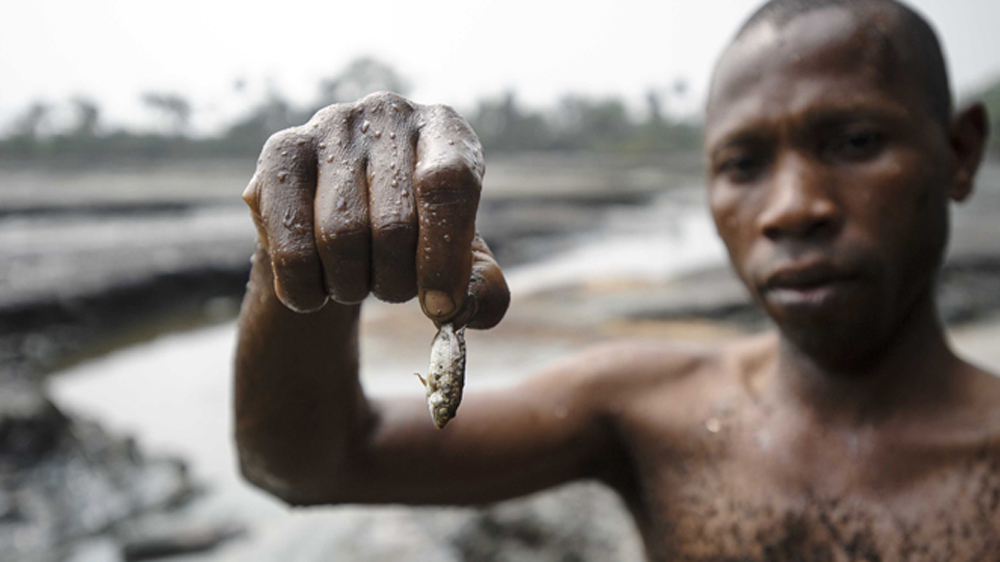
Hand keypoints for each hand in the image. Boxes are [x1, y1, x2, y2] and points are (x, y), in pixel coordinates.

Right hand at [242, 92, 508, 328]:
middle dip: (397, 281)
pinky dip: (306, 290)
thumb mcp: (460, 263)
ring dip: (352, 286)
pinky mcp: (279, 152)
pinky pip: (290, 246)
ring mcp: (329, 126)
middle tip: (394, 289)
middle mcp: (387, 113)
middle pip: (393, 224)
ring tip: (357, 280)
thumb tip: (461, 307)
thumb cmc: (413, 237)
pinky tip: (316, 289)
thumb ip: (484, 290)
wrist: (338, 220)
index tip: (442, 307)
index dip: (444, 256)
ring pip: (339, 236)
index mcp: (445, 130)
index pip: (448, 184)